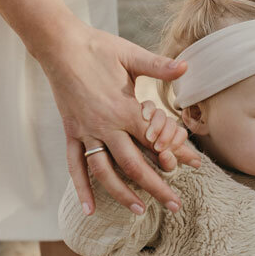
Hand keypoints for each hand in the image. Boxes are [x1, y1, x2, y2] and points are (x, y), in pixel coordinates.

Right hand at [40, 23, 200, 214]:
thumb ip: (158, 66)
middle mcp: (105, 126)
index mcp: (124, 108)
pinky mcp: (71, 133)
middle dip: (156, 187)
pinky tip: (89, 210)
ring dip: (122, 194)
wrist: (59, 44)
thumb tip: (186, 66)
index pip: (156, 140)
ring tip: (139, 211)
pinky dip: (81, 189)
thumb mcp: (130, 55)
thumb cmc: (98, 48)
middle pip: (134, 165)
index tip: (195, 166)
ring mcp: (86, 132)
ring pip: (105, 172)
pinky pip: (75, 166)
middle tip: (175, 206)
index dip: (177, 154)